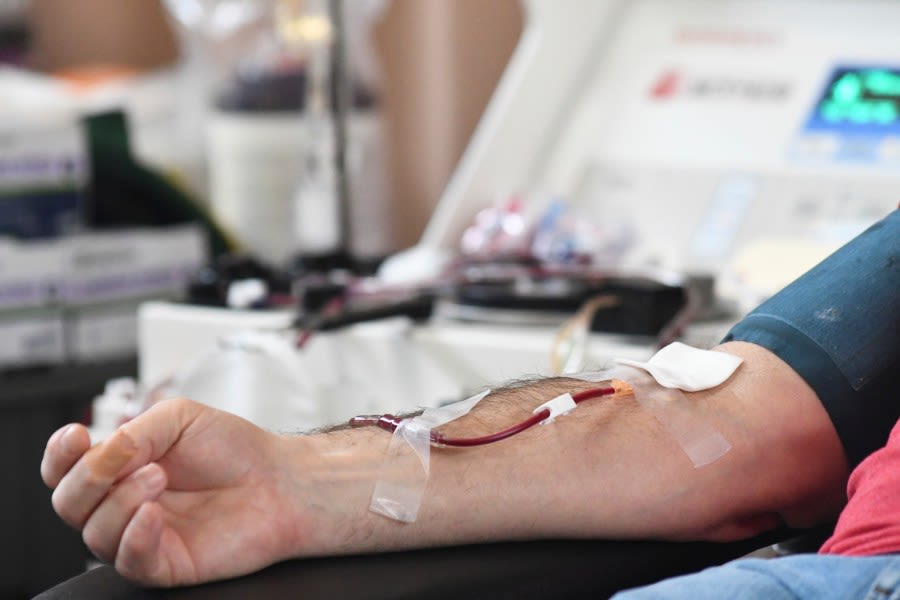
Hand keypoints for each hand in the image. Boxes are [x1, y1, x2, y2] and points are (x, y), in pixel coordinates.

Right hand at [41, 398, 306, 585]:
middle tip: (133, 458)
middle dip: (90, 476)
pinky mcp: (166, 564)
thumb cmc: (234, 449)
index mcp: (122, 467)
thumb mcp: (178, 418)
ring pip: (94, 533)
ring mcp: (143, 535)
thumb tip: (103, 452)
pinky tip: (154, 514)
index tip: (77, 436)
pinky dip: (134, 536)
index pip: (65, 470)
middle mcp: (125, 504)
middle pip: (69, 503)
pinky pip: (129, 561)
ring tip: (160, 477)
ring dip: (121, 501)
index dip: (59, 456)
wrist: (279, 479)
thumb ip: (133, 431)